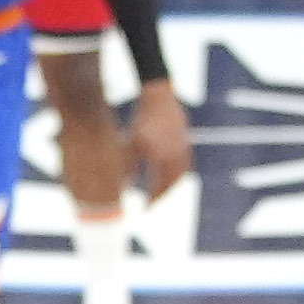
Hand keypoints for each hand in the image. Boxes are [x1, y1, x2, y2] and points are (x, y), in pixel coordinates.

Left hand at [126, 77, 190, 197]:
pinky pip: (183, 161)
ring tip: (162, 187)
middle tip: (153, 201)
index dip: (152, 200)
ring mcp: (184, 147)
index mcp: (165, 160)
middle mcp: (178, 157)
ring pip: (180, 172)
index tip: (144, 209)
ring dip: (171, 182)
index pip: (160, 188)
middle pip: (172, 183)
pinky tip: (167, 168)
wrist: (160, 95)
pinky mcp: (184, 138)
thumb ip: (127, 165)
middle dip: (163, 193)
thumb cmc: (143, 119)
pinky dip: (175, 169)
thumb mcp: (131, 144)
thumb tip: (119, 185)